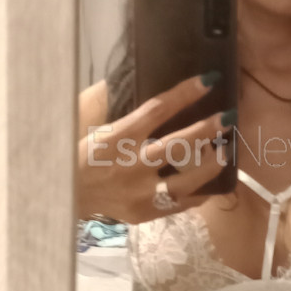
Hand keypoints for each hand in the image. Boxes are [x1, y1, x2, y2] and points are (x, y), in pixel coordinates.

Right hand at [76, 73, 231, 223]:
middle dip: (207, 128)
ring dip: (210, 165)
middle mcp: (131, 165)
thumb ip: (117, 106)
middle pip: (178, 145)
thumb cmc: (78, 154)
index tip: (208, 81)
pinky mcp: (144, 212)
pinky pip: (179, 204)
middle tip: (228, 116)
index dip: (185, 93)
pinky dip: (198, 193)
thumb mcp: (93, 126)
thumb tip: (139, 78)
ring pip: (185, 180)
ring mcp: (140, 192)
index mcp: (117, 137)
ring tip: (224, 152)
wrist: (63, 196)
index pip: (157, 109)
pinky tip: (210, 183)